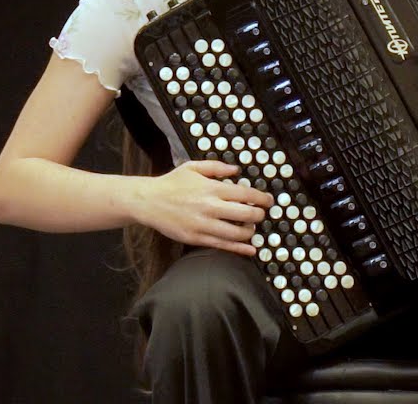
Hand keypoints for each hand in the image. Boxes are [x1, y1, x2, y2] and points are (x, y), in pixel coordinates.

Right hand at [131, 160, 274, 255]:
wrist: (148, 201)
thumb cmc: (172, 183)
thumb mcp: (193, 167)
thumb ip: (217, 167)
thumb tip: (237, 171)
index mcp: (212, 188)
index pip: (245, 194)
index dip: (261, 198)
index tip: (268, 201)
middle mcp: (210, 207)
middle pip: (246, 215)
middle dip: (259, 215)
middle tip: (261, 214)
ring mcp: (203, 225)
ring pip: (237, 233)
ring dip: (250, 232)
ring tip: (251, 228)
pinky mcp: (196, 238)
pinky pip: (222, 246)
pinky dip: (239, 249)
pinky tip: (250, 250)